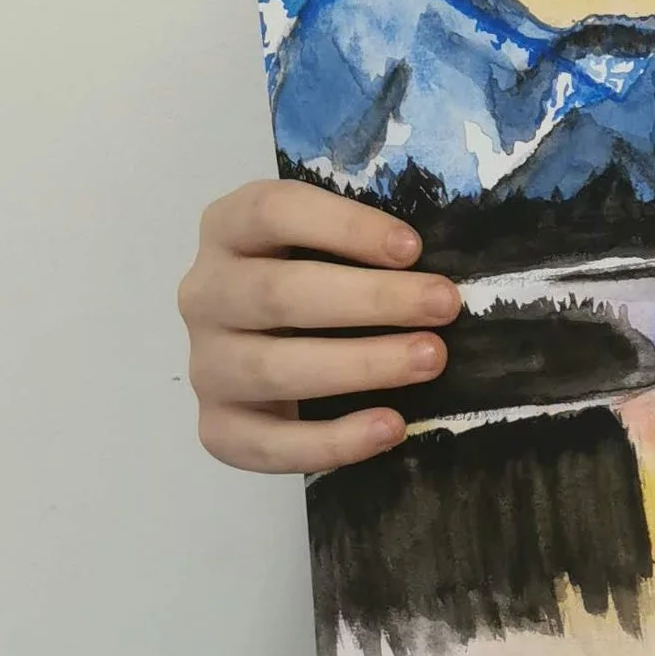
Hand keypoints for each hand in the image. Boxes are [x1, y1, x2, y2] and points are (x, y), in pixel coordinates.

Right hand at [177, 181, 461, 472]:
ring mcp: (205, 364)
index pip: (272, 211)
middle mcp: (205, 294)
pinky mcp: (217, 426)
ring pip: (272, 368)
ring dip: (360, 364)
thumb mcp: (330, 242)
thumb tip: (449, 254)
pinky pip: (266, 443)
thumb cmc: (318, 279)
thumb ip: (368, 240)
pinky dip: (332, 441)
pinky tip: (390, 427)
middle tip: (444, 304)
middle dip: (371, 300)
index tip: (413, 247)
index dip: (344, 226)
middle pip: (277, 293)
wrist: (271, 347)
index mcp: (228, 229)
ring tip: (430, 358)